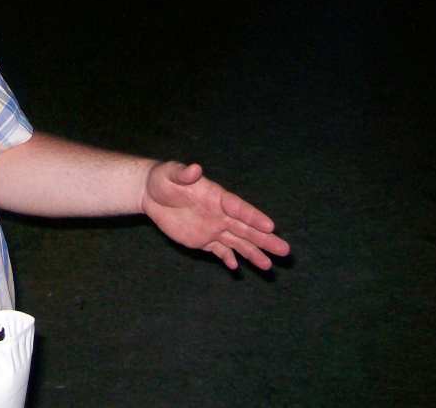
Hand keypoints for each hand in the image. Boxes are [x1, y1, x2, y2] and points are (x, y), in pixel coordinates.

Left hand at [140, 161, 289, 269]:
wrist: (151, 193)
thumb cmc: (164, 178)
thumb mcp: (171, 173)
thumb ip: (184, 174)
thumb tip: (195, 168)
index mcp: (217, 197)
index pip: (239, 208)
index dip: (254, 217)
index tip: (271, 226)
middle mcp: (220, 214)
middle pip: (246, 228)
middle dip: (265, 240)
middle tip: (285, 250)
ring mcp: (212, 228)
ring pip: (237, 242)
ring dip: (253, 253)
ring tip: (269, 266)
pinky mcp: (202, 239)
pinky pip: (219, 250)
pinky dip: (228, 259)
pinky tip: (237, 268)